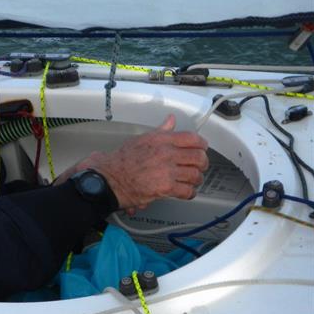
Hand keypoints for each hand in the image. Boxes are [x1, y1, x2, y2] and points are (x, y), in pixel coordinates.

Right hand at [65, 114, 208, 210]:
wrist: (110, 178)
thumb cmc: (122, 161)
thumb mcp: (142, 139)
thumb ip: (161, 131)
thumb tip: (171, 120)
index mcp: (162, 140)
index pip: (193, 138)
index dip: (201, 145)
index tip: (201, 149)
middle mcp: (166, 153)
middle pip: (199, 157)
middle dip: (202, 164)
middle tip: (199, 168)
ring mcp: (167, 170)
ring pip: (195, 175)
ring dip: (196, 180)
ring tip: (191, 181)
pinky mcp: (166, 187)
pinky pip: (187, 191)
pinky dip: (189, 193)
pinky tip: (184, 192)